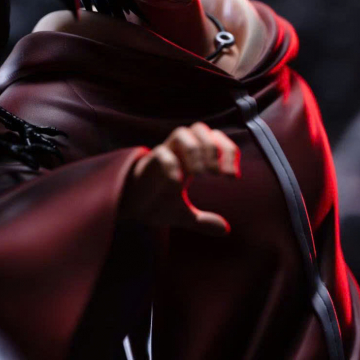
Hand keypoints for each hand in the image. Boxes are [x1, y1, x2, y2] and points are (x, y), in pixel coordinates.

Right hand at [120, 122, 239, 233]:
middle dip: (215, 149)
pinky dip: (173, 165)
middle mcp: (178, 152)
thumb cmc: (154, 203)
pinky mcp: (147, 163)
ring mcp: (162, 154)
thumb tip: (225, 230)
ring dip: (197, 151)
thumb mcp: (183, 215)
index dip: (228, 152)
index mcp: (191, 158)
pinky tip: (178, 182)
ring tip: (202, 174)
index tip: (233, 177)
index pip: (215, 139)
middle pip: (201, 129)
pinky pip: (162, 154)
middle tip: (220, 175)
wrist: (127, 207)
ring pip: (183, 133)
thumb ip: (203, 221)